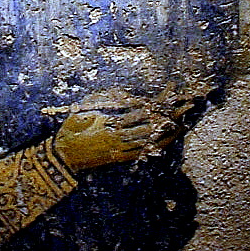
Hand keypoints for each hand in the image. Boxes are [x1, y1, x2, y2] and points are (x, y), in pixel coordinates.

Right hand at [52, 91, 188, 172]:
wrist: (64, 156)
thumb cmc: (72, 128)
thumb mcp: (85, 108)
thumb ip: (104, 99)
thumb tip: (124, 93)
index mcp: (111, 122)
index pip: (140, 110)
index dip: (157, 101)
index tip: (170, 92)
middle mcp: (119, 136)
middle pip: (150, 124)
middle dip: (169, 115)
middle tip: (186, 105)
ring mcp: (121, 148)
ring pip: (149, 139)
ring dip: (167, 131)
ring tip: (183, 121)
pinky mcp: (120, 158)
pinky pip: (142, 152)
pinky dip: (156, 146)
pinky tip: (167, 141)